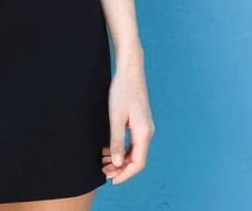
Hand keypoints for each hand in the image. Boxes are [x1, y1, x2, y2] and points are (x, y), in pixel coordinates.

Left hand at [101, 62, 154, 184]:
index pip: (138, 163)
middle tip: (103, 172)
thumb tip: (118, 164)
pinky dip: (123, 150)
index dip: (125, 175)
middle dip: (121, 169)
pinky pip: (133, 143)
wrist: (130, 70)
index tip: (111, 180)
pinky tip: (110, 150)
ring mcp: (145, 127)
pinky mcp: (140, 122)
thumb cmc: (122, 91)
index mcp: (143, 132)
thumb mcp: (116, 118)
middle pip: (137, 160)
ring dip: (121, 160)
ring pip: (135, 152)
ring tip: (104, 162)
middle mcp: (147, 132)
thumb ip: (117, 142)